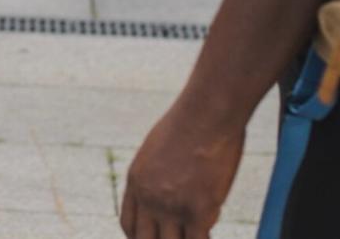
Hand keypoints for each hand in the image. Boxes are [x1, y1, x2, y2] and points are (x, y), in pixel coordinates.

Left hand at [120, 102, 244, 238]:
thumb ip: (160, 173)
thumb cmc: (191, 122)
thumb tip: (173, 187)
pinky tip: (211, 232)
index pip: (129, 226)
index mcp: (136, 181)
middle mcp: (149, 198)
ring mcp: (172, 206)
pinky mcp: (199, 210)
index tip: (156, 238)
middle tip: (178, 235)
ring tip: (198, 230)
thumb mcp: (160, 147)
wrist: (207, 113)